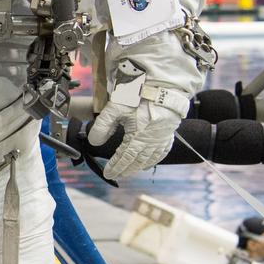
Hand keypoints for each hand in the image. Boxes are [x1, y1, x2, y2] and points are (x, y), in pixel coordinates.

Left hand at [88, 60, 188, 179]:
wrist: (164, 87)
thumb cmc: (140, 96)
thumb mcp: (116, 108)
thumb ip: (102, 126)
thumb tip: (94, 142)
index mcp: (138, 137)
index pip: (124, 158)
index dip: (115, 167)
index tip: (108, 174)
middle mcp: (151, 141)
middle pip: (136, 161)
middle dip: (125, 170)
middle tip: (116, 176)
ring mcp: (162, 138)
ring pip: (149, 159)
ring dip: (138, 167)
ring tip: (129, 172)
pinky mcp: (169, 133)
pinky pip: (163, 151)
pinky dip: (154, 160)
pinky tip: (148, 163)